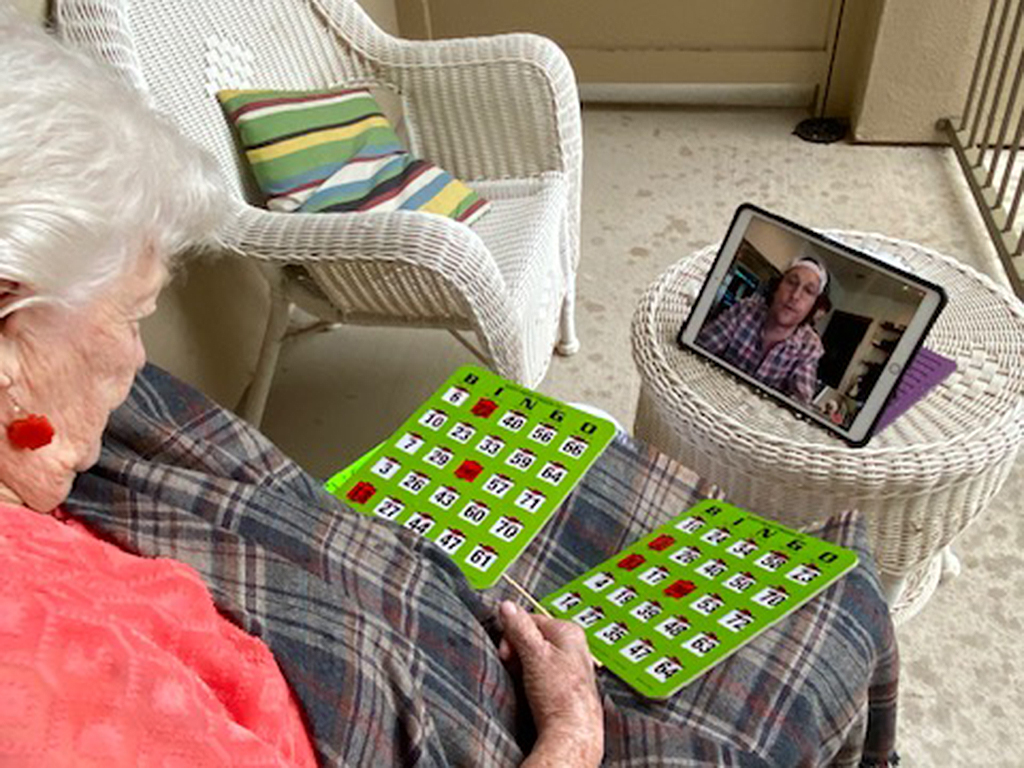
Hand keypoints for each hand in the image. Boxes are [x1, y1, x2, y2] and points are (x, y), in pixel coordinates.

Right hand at [498, 601, 603, 767]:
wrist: (572, 732)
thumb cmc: (560, 697)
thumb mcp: (534, 654)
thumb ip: (519, 627)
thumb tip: (508, 606)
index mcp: (569, 631)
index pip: (529, 618)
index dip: (512, 633)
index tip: (507, 649)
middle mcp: (573, 646)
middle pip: (532, 637)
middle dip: (518, 650)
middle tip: (514, 666)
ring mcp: (570, 666)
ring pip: (536, 657)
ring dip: (524, 666)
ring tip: (525, 681)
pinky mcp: (565, 684)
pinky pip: (542, 673)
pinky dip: (533, 679)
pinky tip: (533, 690)